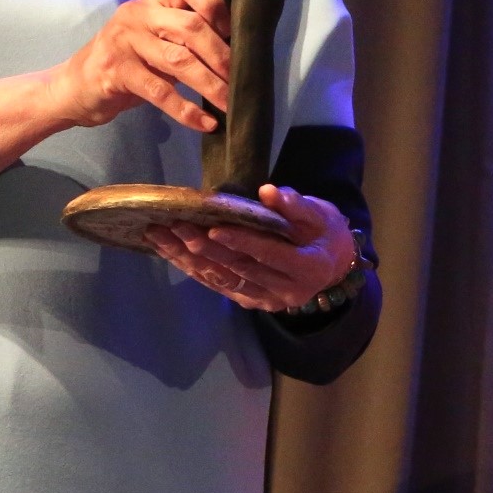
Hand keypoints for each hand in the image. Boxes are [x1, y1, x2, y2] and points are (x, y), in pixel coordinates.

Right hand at [55, 0, 231, 132]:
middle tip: (242, 81)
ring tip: (231, 104)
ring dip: (211, 85)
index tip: (233, 32)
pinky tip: (206, 122)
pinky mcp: (116, 72)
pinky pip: (161, 92)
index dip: (215, 3)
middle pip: (191, 26)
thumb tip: (238, 54)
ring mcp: (125, 42)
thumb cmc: (126, 62)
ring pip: (180, 60)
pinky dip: (187, 110)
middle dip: (222, 56)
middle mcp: (138, 14)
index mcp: (153, 1)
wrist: (74, 87)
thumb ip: (186, 37)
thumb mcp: (155, 40)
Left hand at [144, 186, 355, 311]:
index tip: (212, 230)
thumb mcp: (320, 213)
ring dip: (187, 259)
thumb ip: (295, 205)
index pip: (270, 254)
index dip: (242, 242)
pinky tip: (170, 252)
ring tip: (159, 237)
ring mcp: (267, 300)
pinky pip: (219, 284)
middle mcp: (287, 291)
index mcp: (309, 268)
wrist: (333, 265)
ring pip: (222, 279)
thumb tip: (267, 192)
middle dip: (202, 247)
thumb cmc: (325, 233)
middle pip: (239, 268)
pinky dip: (193, 268)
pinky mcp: (251, 301)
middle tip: (173, 226)